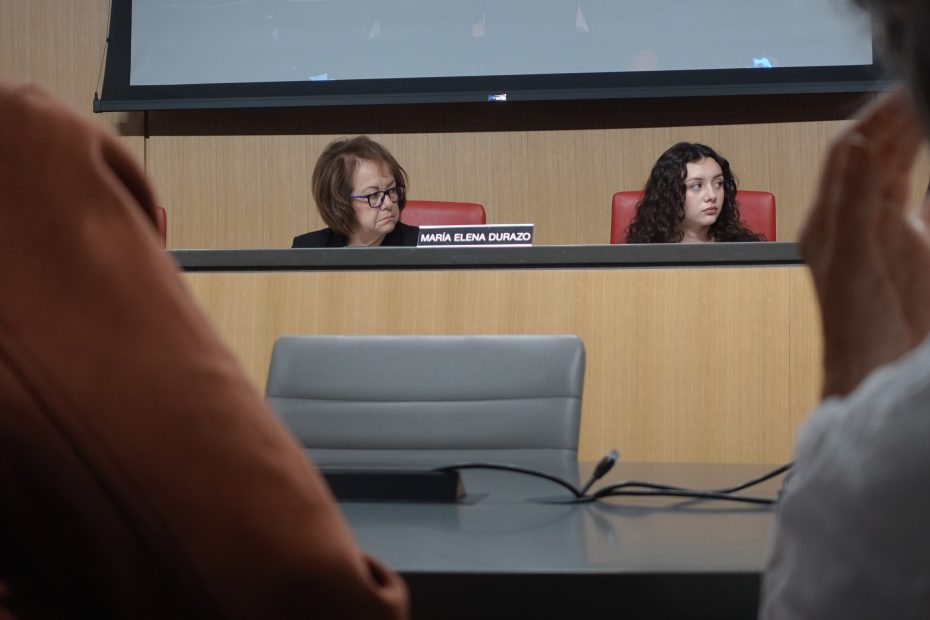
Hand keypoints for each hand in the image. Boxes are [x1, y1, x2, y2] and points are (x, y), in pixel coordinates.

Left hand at [801, 89, 929, 396]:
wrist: (874, 374)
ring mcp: (883, 231)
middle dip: (899, 119)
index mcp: (828, 217)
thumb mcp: (853, 260)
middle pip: (876, 155)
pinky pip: (919, 197)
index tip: (905, 88)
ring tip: (928, 107)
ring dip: (914, 138)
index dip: (875, 116)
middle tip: (924, 85)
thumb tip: (862, 143)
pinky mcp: (912, 247)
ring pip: (899, 170)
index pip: (850, 151)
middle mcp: (853, 218)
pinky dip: (924, 172)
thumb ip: (858, 201)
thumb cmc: (853, 325)